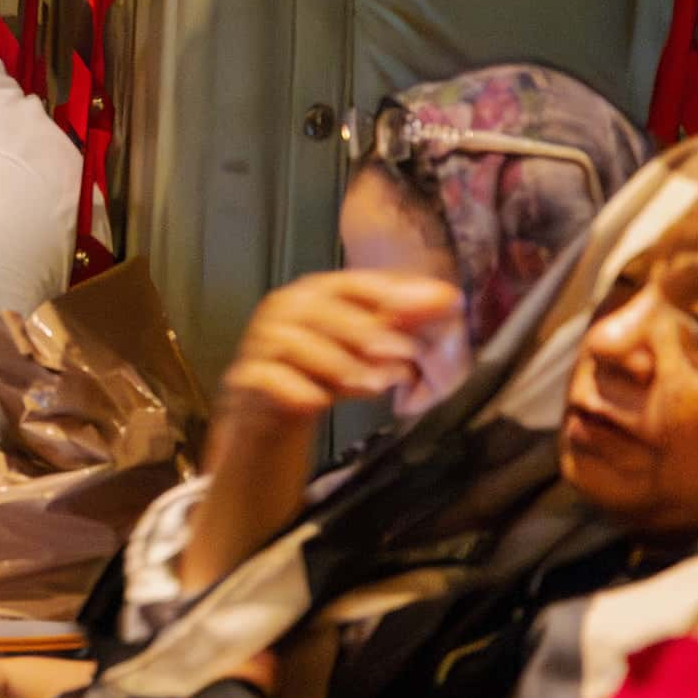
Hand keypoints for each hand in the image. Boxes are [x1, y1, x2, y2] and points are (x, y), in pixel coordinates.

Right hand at [214, 271, 465, 439]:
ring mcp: (261, 343)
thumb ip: (399, 323)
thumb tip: (450, 301)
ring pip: (300, 346)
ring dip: (343, 366)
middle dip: (372, 333)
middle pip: (328, 312)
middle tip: (408, 354)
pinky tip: (320, 401)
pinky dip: (300, 391)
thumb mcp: (363, 347)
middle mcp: (284, 310)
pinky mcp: (247, 378)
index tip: (440, 302)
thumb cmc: (319, 372)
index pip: (355, 283)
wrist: (266, 413)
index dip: (397, 292)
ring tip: (377, 386)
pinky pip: (273, 380)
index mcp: (314, 293)